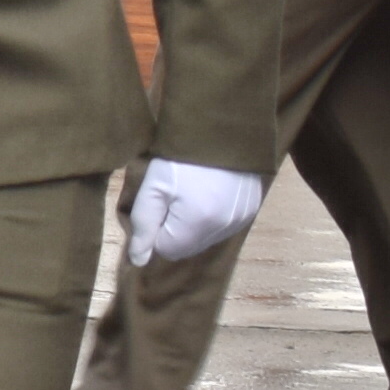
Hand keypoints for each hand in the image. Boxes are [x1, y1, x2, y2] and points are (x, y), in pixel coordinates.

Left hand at [126, 160, 268, 267]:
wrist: (220, 128)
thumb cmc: (180, 156)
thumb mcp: (153, 187)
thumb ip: (143, 226)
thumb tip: (139, 261)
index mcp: (198, 224)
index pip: (166, 249)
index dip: (156, 228)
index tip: (158, 203)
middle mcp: (224, 228)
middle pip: (188, 247)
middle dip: (175, 228)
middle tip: (173, 196)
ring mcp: (241, 220)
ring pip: (206, 238)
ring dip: (194, 224)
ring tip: (192, 191)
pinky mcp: (250, 210)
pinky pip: (224, 226)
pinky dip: (213, 216)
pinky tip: (209, 192)